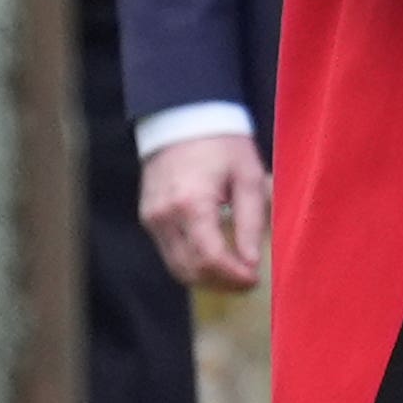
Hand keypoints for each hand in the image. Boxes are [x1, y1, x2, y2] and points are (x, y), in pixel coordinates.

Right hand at [138, 130, 268, 291]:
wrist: (184, 119)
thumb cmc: (223, 145)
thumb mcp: (248, 177)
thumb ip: (250, 221)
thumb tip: (251, 262)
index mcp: (191, 203)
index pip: (209, 257)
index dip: (233, 277)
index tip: (254, 280)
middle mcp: (164, 215)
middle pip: (189, 269)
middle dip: (221, 283)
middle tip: (247, 281)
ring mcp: (151, 218)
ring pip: (176, 267)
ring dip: (206, 278)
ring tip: (234, 275)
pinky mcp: (148, 218)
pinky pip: (169, 253)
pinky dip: (192, 263)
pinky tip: (216, 259)